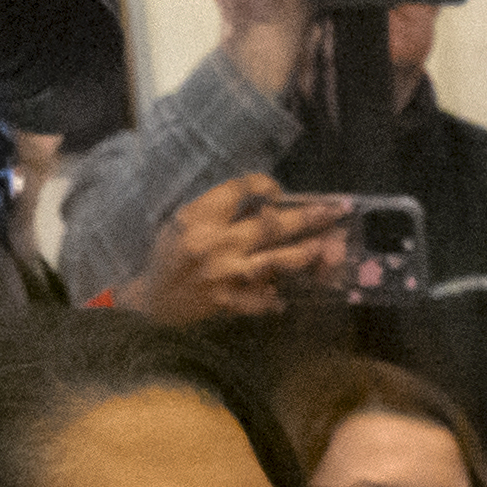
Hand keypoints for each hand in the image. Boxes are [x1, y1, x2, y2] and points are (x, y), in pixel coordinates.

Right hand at [125, 174, 340, 320]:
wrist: (153, 299)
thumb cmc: (169, 255)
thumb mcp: (182, 222)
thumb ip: (218, 211)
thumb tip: (262, 201)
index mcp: (199, 217)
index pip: (239, 190)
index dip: (264, 185)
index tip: (277, 191)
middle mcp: (215, 243)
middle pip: (269, 225)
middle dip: (306, 217)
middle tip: (333, 210)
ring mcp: (225, 274)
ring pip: (274, 261)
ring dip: (304, 252)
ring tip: (327, 245)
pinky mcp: (228, 301)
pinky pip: (261, 298)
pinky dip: (275, 297)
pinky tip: (285, 296)